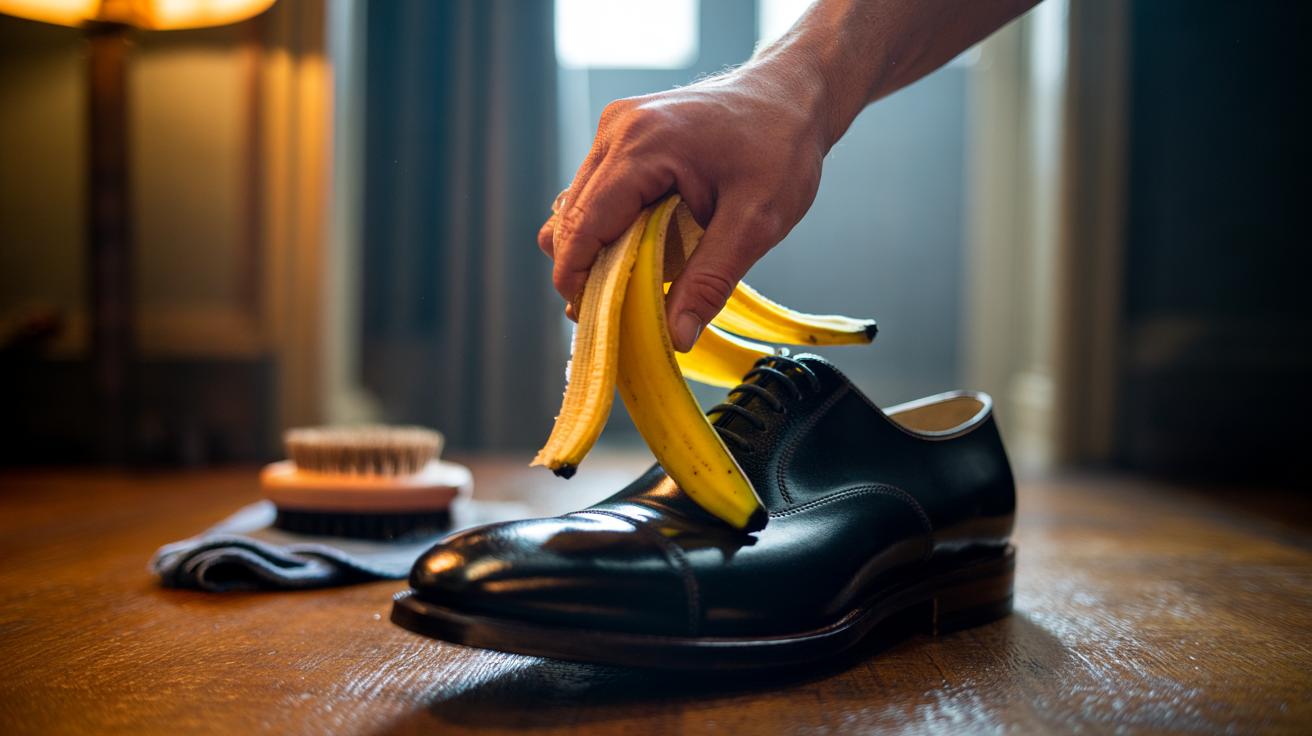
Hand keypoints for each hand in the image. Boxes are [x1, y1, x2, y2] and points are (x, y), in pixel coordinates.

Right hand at [539, 59, 830, 350]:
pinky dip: (611, 228)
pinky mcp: (623, 136)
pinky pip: (597, 193)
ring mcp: (616, 129)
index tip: (588, 322)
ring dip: (598, 250)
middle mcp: (617, 131)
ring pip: (577, 207)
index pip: (583, 224)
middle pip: (571, 219)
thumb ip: (711, 280)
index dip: (576, 279)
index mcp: (642, 145)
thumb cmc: (782, 145)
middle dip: (586, 271)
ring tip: (634, 284)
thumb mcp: (757, 221)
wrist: (793, 92)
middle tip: (618, 314)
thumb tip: (675, 336)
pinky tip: (644, 249)